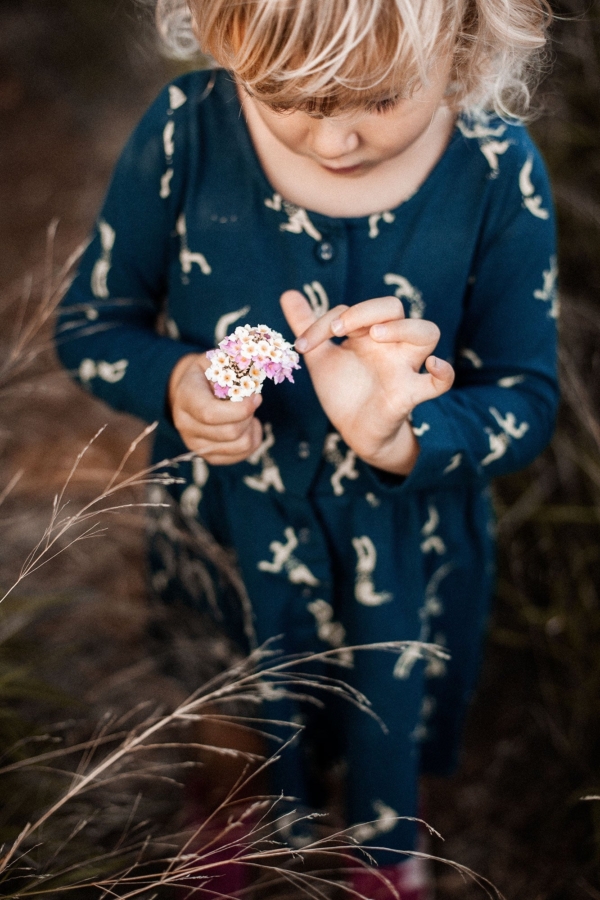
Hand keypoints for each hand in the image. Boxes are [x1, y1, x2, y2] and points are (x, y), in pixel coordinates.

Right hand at [168, 353, 262, 464]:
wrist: (189, 389)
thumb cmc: (209, 372)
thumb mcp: (217, 360)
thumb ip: (234, 365)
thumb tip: (259, 369)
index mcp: (186, 396)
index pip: (210, 413)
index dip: (239, 410)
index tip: (256, 398)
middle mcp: (185, 424)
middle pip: (228, 432)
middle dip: (249, 417)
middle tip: (253, 402)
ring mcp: (195, 443)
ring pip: (238, 446)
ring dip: (252, 429)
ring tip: (250, 415)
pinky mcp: (207, 455)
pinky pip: (239, 456)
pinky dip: (252, 441)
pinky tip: (248, 426)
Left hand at [280, 291, 453, 474]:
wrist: (353, 431)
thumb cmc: (344, 390)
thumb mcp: (320, 357)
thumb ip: (308, 327)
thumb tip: (288, 294)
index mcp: (368, 333)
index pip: (353, 311)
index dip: (325, 321)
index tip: (302, 345)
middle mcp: (389, 344)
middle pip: (394, 308)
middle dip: (366, 310)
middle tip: (339, 329)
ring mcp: (403, 367)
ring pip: (427, 332)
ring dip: (402, 328)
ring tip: (375, 335)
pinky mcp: (410, 394)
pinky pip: (442, 382)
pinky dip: (444, 372)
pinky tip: (433, 365)